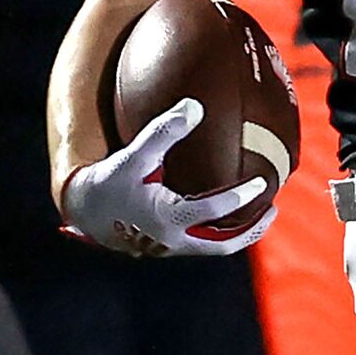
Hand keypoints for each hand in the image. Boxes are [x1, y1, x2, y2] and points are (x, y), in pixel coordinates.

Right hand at [61, 97, 273, 256]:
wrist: (83, 210)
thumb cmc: (110, 180)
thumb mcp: (133, 156)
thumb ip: (163, 132)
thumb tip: (195, 106)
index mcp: (167, 219)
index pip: (214, 210)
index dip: (241, 197)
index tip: (263, 182)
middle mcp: (172, 240)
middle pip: (224, 244)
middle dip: (252, 229)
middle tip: (272, 208)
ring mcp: (171, 248)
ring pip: (215, 247)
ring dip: (240, 233)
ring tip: (260, 213)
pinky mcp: (168, 247)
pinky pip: (203, 243)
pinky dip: (220, 231)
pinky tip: (230, 213)